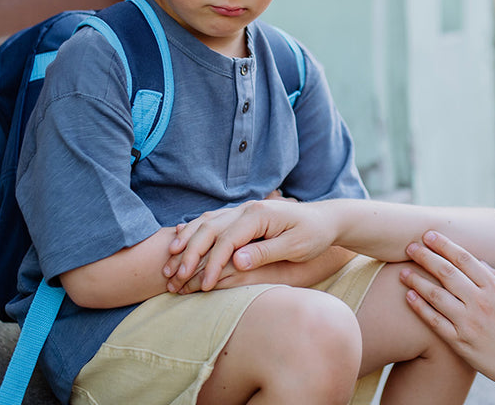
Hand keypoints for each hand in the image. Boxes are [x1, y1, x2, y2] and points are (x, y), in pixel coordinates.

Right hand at [163, 199, 336, 291]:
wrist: (326, 219)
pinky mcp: (242, 217)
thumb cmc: (314, 234)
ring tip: (168, 266)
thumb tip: (237, 261)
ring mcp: (243, 211)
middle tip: (173, 279)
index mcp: (260, 214)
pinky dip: (194, 232)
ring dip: (186, 244)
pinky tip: (179, 242)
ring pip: (206, 224)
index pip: (227, 240)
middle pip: (209, 229)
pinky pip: (212, 222)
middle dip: (190, 255)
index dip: (213, 263)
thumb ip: (266, 252)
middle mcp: (247, 209)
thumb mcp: (295, 246)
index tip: (204, 285)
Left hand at [401, 231, 494, 389]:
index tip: (429, 235)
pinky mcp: (461, 343)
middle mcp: (480, 302)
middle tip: (409, 246)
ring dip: (417, 280)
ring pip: (436, 295)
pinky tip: (409, 297)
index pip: (465, 258)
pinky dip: (420, 308)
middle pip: (446, 272)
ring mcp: (469, 322)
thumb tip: (482, 263)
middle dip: (426, 256)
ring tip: (402, 271)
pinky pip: (435, 322)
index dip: (445, 244)